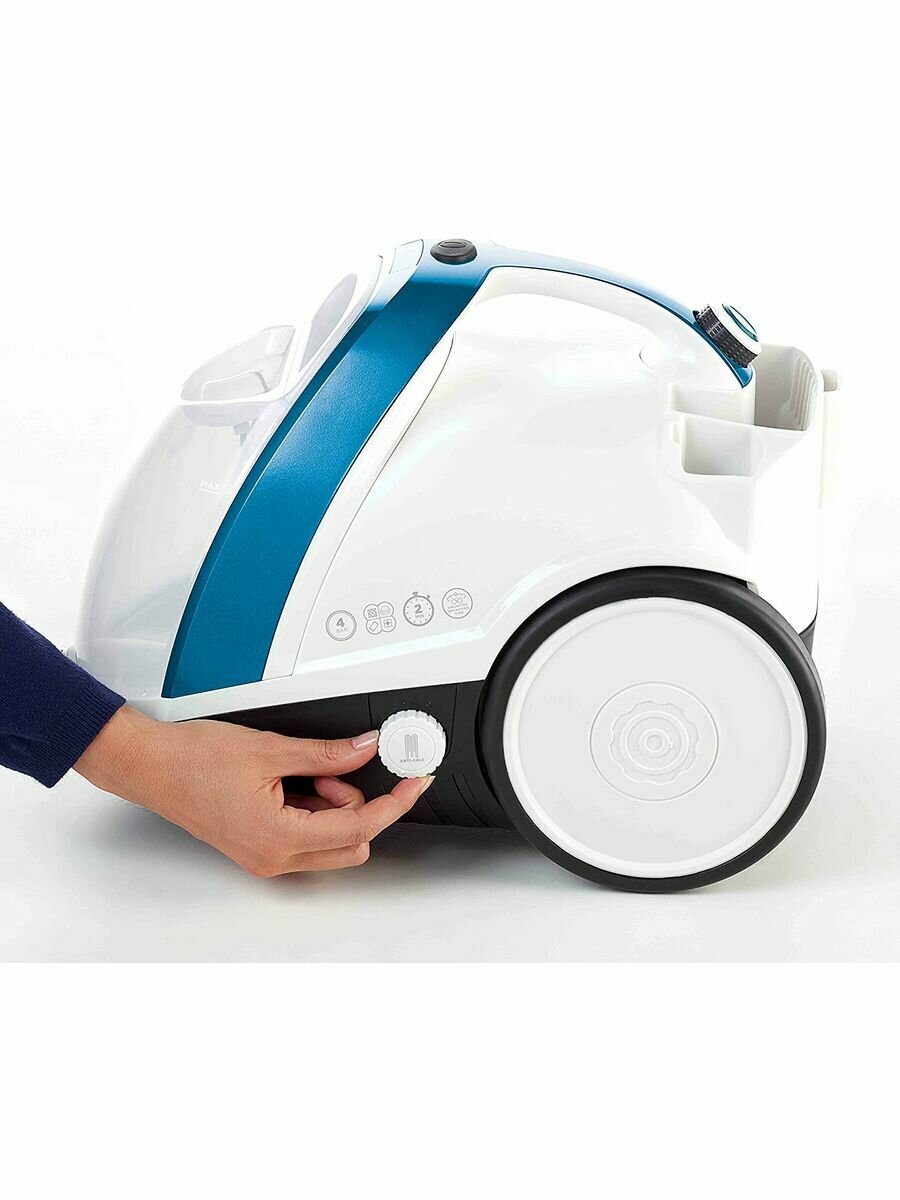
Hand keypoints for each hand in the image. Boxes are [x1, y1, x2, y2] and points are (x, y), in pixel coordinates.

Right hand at [75, 705, 431, 875]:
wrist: (150, 765)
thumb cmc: (193, 759)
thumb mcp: (271, 750)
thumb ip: (326, 754)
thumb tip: (365, 749)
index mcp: (280, 838)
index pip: (360, 828)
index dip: (394, 803)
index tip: (415, 783)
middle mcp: (274, 857)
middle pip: (351, 844)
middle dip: (354, 804)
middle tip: (329, 769)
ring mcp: (265, 856)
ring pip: (330, 841)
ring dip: (330, 805)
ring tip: (299, 771)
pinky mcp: (258, 847)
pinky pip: (306, 836)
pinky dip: (311, 809)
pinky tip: (290, 781)